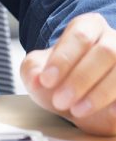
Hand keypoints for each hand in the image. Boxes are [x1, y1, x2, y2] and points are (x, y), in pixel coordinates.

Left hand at [20, 12, 115, 135]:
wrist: (79, 96)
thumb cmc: (61, 77)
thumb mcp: (39, 70)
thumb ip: (33, 71)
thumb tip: (36, 79)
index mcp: (88, 26)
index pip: (80, 36)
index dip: (63, 59)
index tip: (46, 80)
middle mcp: (112, 40)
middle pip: (105, 52)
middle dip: (81, 79)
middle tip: (60, 100)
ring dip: (99, 94)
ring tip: (77, 111)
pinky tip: (108, 114)